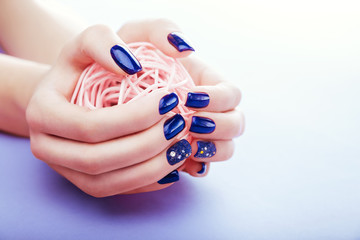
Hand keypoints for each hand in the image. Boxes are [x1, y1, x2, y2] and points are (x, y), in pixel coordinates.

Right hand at [26, 25, 193, 196]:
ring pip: (109, 182)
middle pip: (100, 158)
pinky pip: (117, 190)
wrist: (71, 94)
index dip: (135, 117)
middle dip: (147, 144)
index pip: (91, 125)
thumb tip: (132, 67)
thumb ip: (103, 41)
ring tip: (182, 145)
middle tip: (180, 124)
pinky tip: (174, 164)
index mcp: (43, 113)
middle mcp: (47, 147)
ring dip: (152, 167)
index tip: (170, 100)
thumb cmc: (82, 67)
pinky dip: (149, 180)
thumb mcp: (86, 41)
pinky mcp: (86, 182)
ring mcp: (66, 170)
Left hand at [117, 19, 244, 192]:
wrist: (98, 83)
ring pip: (225, 148)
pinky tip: (175, 160)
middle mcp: (207, 109)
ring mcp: (197, 132)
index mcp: (205, 82)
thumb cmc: (121, 56)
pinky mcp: (183, 151)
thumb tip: (186, 50)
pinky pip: (201, 166)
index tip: (190, 98)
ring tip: (184, 144)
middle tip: (190, 123)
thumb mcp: (137, 34)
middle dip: (220, 127)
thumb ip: (161, 30)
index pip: (232, 94)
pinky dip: (194, 166)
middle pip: (236, 124)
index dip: (219, 99)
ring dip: (210, 149)